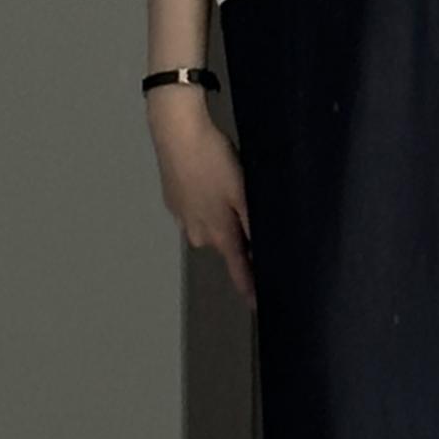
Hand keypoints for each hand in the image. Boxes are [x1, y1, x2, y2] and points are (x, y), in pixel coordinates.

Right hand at [150, 107, 255, 306]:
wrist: (176, 132)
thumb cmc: (215, 162)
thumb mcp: (244, 191)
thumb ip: (255, 224)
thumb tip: (266, 254)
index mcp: (220, 234)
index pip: (239, 270)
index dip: (250, 289)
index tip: (260, 306)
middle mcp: (199, 234)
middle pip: (226, 245)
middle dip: (239, 236)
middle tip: (249, 209)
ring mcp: (182, 219)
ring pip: (210, 227)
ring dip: (221, 216)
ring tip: (227, 188)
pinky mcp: (173, 202)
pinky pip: (196, 211)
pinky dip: (205, 202)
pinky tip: (209, 181)